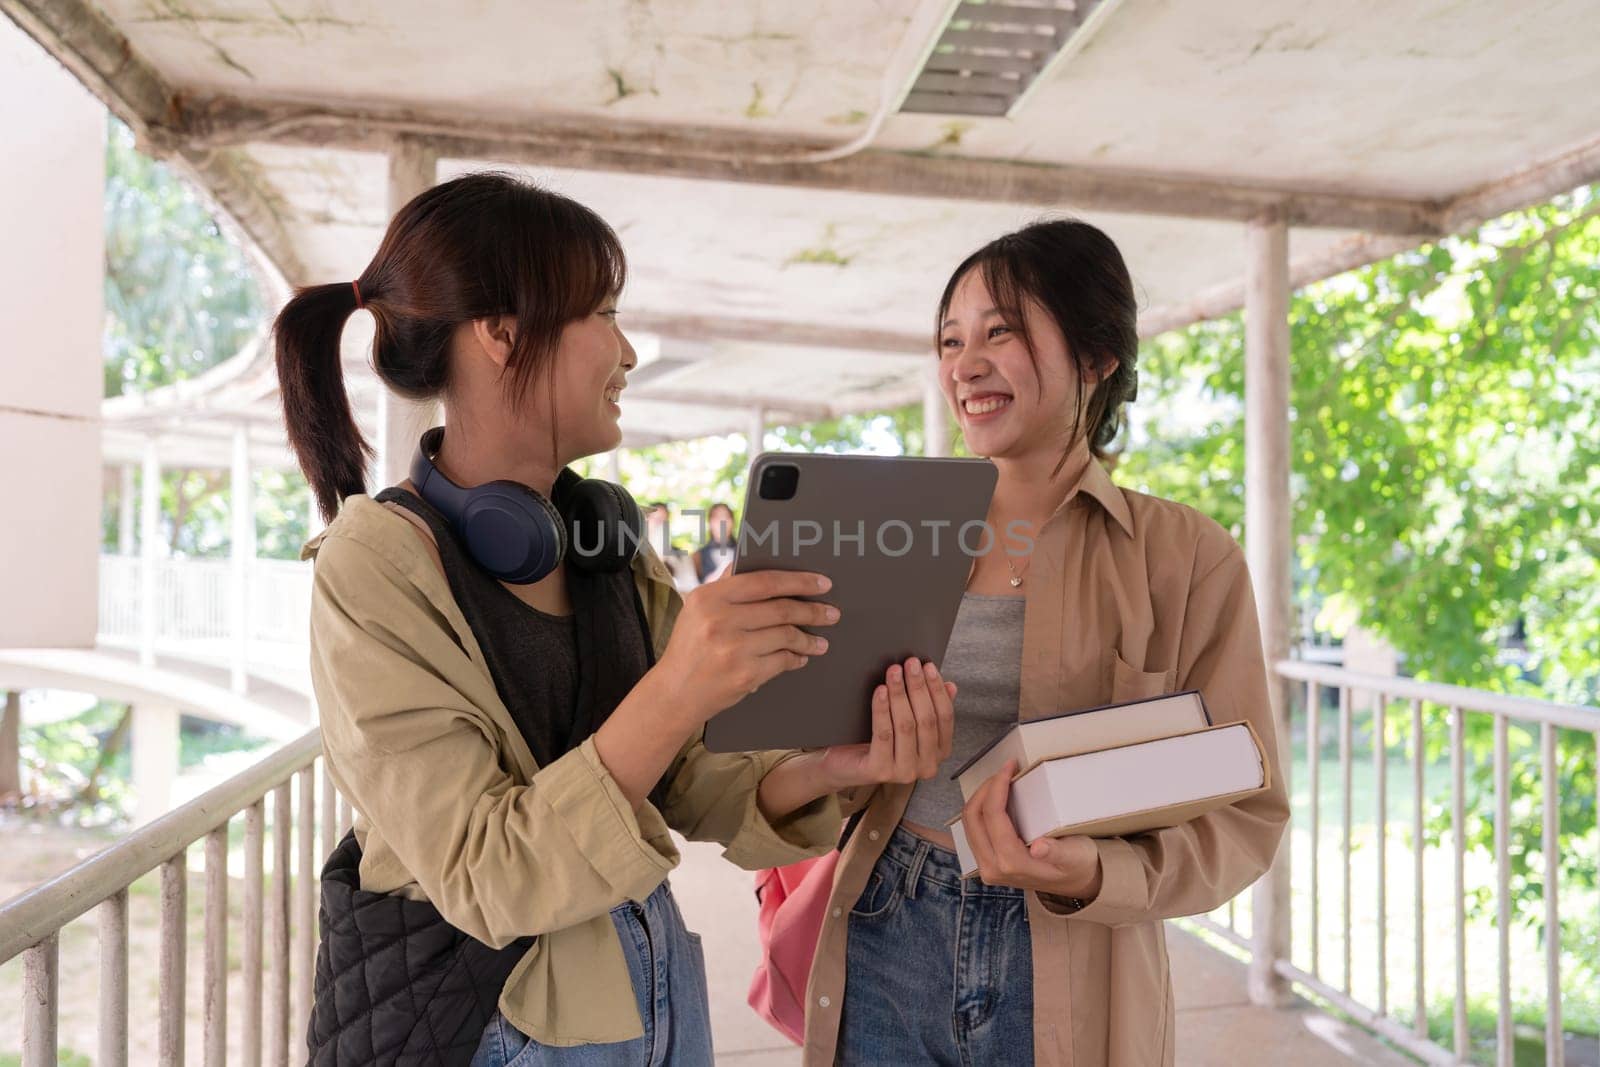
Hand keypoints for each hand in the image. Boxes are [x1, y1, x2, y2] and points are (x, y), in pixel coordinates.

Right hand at [654, 568, 837, 726]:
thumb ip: (726, 586)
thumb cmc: (690, 648)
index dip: (798, 581)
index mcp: (709, 598)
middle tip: (832, 613)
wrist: (675, 693)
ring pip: (786, 636)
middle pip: (781, 609)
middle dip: (813, 611)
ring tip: (820, 641)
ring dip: (809, 639)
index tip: (822, 583)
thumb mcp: (697, 609)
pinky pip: (782, 661)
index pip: (764, 582)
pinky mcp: (745, 675)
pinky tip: (801, 657)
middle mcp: (719, 621)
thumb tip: (755, 561)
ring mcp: (733, 649)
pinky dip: (796, 659)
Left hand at [816, 658, 956, 788]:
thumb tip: (950, 686)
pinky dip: (882, 710)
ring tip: (893, 672)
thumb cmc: (877, 739)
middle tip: (910, 663)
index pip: (945, 717)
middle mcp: (927, 766)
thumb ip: (929, 707)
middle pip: (926, 719)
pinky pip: (883, 734)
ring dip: (900, 694)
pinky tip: (880, 691)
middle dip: (918, 687)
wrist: (843, 763)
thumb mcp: (907, 722)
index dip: (937, 689)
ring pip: (906, 725)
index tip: (928, 666)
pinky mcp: (881, 771)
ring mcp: (905, 772)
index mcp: (939, 752)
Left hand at [961, 760, 1102, 899]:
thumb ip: (1058, 852)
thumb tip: (1039, 848)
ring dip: (981, 797)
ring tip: (1001, 781)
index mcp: (1012, 864)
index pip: (993, 816)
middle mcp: (993, 868)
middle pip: (973, 817)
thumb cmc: (1077, 865)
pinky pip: (973, 830)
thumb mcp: (1075, 856)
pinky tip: (998, 798)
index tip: (1010, 767)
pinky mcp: (985, 863)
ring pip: (969, 823)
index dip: (997, 786)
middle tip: (1005, 771)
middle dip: (986, 788)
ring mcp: (986, 867)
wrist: (1073, 886)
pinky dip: (981, 809)